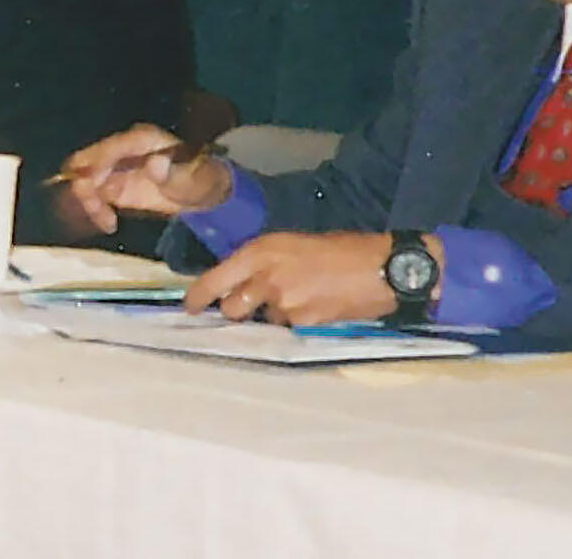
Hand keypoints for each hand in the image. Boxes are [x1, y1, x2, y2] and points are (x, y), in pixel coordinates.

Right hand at [56, 123, 233, 233]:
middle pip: (87, 160)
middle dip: (85, 183)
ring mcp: (115, 167)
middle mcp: (122, 149)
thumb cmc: (199, 182)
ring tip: (107, 221)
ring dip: (88, 200)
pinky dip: (93, 208)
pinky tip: (108, 224)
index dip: (97, 165)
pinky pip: (92, 195)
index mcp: (140, 140)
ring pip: (84, 179)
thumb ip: (171, 174)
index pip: (109, 148)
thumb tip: (154, 164)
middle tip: (95, 208)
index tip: (92, 187)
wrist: (202, 194)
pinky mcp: (112, 184)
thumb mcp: (190, 181)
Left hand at [182, 231, 431, 325]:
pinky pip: (286, 328)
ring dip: (272, 315)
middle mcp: (265, 277)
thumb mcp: (292, 243)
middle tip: (253, 304)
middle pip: (231, 308)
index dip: (198, 296)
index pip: (215, 279)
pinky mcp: (302, 323)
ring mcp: (283, 303)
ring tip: (301, 297)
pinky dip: (296, 322)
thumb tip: (241, 281)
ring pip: (262, 321)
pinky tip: (316, 306)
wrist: (381, 267)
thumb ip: (263, 261)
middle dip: (237, 310)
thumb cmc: (340, 249)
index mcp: (260, 251)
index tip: (190, 307)